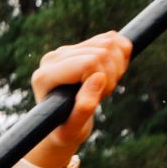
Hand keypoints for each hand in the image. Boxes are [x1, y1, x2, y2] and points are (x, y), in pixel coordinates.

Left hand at [29, 31, 132, 163]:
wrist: (64, 123)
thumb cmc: (67, 129)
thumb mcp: (74, 128)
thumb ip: (83, 108)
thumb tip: (98, 78)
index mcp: (45, 76)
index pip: (89, 62)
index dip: (104, 79)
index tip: (98, 98)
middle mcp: (53, 58)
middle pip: (101, 51)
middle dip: (111, 75)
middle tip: (101, 94)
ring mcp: (66, 49)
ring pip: (109, 42)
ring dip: (116, 67)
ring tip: (102, 86)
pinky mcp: (80, 45)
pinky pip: (112, 38)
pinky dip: (121, 55)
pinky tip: (110, 72)